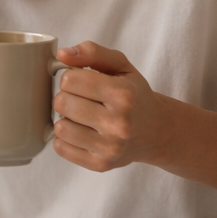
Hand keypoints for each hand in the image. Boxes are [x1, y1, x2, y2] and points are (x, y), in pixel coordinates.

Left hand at [50, 42, 169, 172]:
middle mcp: (119, 123)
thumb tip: (62, 54)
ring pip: (60, 128)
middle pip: (62, 103)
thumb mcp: (121, 66)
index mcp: (124, 94)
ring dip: (65, 119)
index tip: (81, 81)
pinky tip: (80, 132)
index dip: (71, 77)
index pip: (70, 79)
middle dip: (66, 97)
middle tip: (81, 99)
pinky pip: (61, 148)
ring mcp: (110, 147)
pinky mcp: (101, 164)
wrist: (156, 131)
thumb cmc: (134, 95)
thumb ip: (92, 52)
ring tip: (80, 116)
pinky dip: (65, 139)